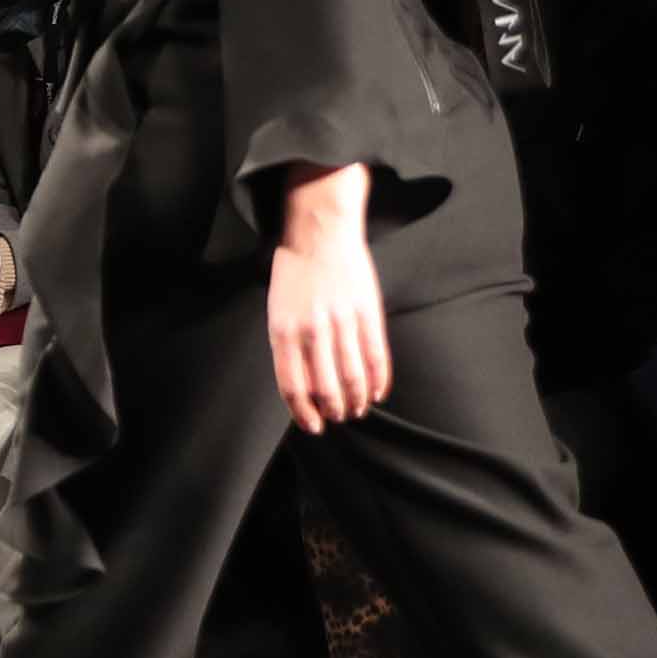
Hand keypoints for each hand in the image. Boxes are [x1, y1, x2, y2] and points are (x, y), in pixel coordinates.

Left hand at [268, 165, 390, 434]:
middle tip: (339, 417)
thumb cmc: (294, 273)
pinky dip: (379, 380)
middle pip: (325, 387)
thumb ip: (287, 347)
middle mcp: (311, 330)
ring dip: (357, 400)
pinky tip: (378, 392)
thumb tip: (300, 388)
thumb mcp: (277, 310)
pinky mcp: (367, 311)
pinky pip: (376, 355)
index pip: (293, 386)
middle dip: (333, 411)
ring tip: (358, 409)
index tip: (314, 426)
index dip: (304, 414)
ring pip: (353, 377)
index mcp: (283, 331)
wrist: (319, 231)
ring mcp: (341, 321)